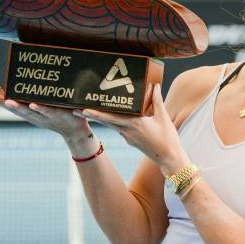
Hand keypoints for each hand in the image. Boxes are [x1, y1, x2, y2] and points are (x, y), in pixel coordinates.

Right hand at [0, 76, 90, 140]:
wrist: (75, 130)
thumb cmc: (58, 114)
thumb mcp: (45, 103)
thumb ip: (37, 92)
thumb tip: (32, 74)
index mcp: (28, 111)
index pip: (9, 102)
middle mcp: (32, 115)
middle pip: (13, 108)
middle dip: (1, 101)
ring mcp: (43, 117)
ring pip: (28, 112)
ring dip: (17, 107)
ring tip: (8, 101)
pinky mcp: (56, 116)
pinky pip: (47, 112)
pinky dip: (40, 109)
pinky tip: (33, 104)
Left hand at [74, 83, 189, 175]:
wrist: (169, 158)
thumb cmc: (168, 138)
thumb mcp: (163, 117)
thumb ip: (157, 100)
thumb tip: (154, 85)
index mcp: (134, 124)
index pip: (110, 118)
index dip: (95, 113)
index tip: (82, 109)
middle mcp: (127, 131)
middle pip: (105, 121)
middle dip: (90, 115)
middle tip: (75, 110)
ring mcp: (128, 137)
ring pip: (112, 125)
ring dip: (101, 118)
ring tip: (90, 110)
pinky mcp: (131, 140)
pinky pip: (120, 128)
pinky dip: (114, 122)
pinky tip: (114, 116)